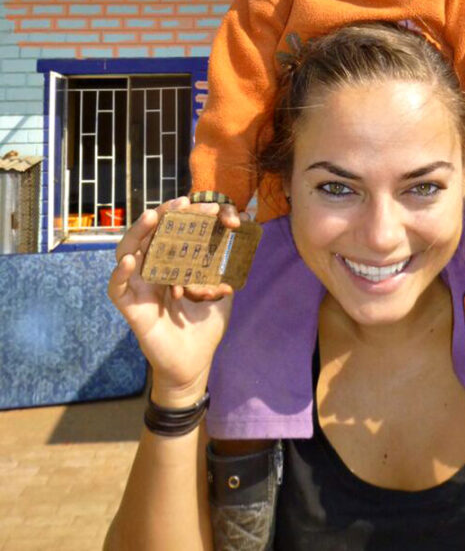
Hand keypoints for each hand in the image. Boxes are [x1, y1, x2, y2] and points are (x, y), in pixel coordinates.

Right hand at [108, 199, 233, 398]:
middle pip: (150, 235)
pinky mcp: (130, 308)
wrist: (195, 363)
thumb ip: (227, 263)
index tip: (211, 207)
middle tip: (181, 202)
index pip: (174, 230)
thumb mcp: (221, 289)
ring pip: (127, 253)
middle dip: (164, 215)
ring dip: (137, 233)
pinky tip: (131, 260)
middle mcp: (152, 270)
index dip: (189, 216)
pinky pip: (117, 288)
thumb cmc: (205, 326)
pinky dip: (120, 273)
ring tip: (151, 217)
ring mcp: (139, 288)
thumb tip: (245, 230)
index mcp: (171, 263)